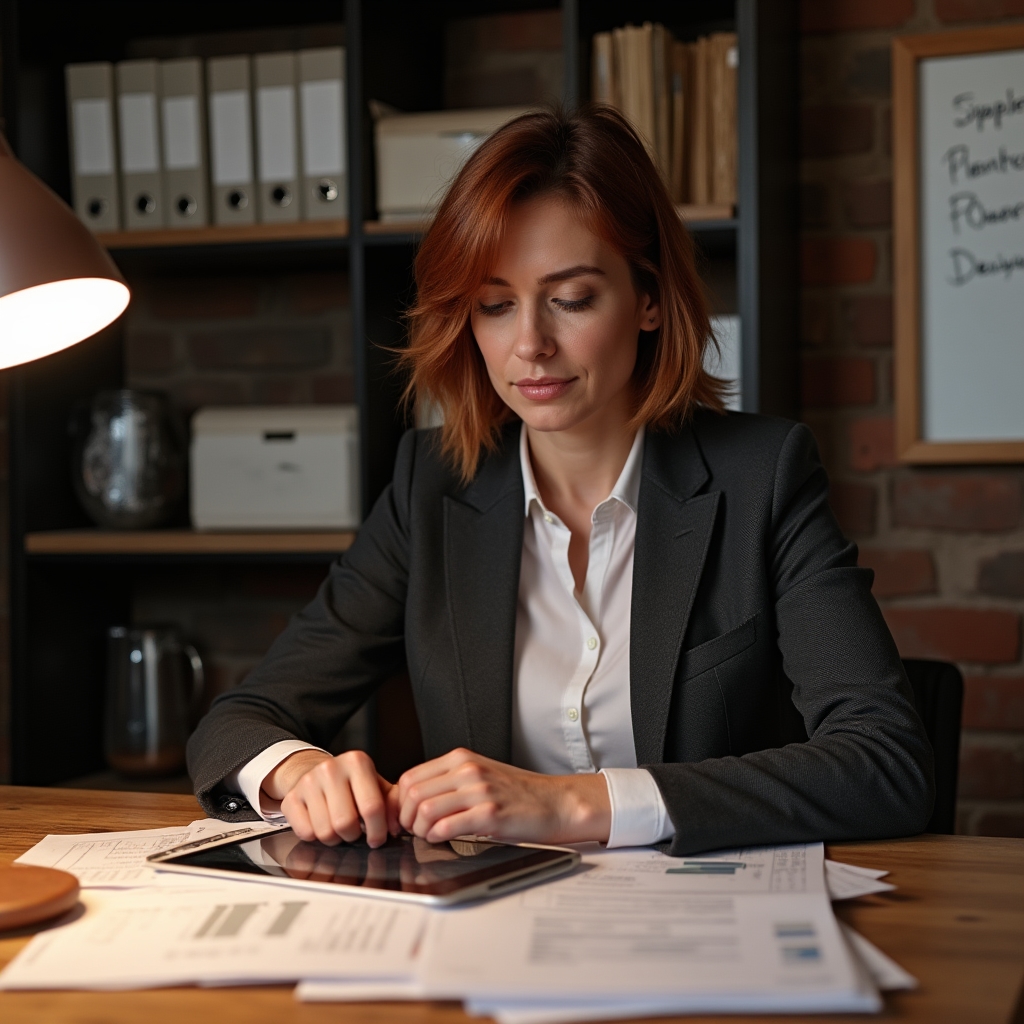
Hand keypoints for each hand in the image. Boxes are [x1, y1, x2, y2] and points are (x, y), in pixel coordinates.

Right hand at [262, 749, 399, 847]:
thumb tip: (398, 825)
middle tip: (356, 831)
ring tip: (339, 827)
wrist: (315, 771)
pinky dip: (316, 836)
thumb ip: (394, 802)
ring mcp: (308, 782)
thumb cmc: (351, 783)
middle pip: (346, 823)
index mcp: (357, 762)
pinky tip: (322, 823)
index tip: (378, 838)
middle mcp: (331, 768)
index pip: (372, 807)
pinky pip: (306, 833)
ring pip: (326, 832)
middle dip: (354, 835)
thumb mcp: (376, 785)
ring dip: (336, 838)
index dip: (378, 831)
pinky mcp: (290, 798)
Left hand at [395, 748, 610, 845]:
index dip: (400, 803)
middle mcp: (467, 770)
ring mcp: (479, 790)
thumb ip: (449, 783)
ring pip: (425, 810)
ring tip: (430, 836)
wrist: (557, 803)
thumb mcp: (479, 777)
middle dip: (406, 819)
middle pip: (412, 794)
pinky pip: (446, 826)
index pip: (410, 777)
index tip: (404, 818)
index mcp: (461, 759)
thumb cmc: (519, 794)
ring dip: (420, 830)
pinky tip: (445, 839)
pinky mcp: (490, 813)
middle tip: (415, 831)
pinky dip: (437, 837)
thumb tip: (412, 802)